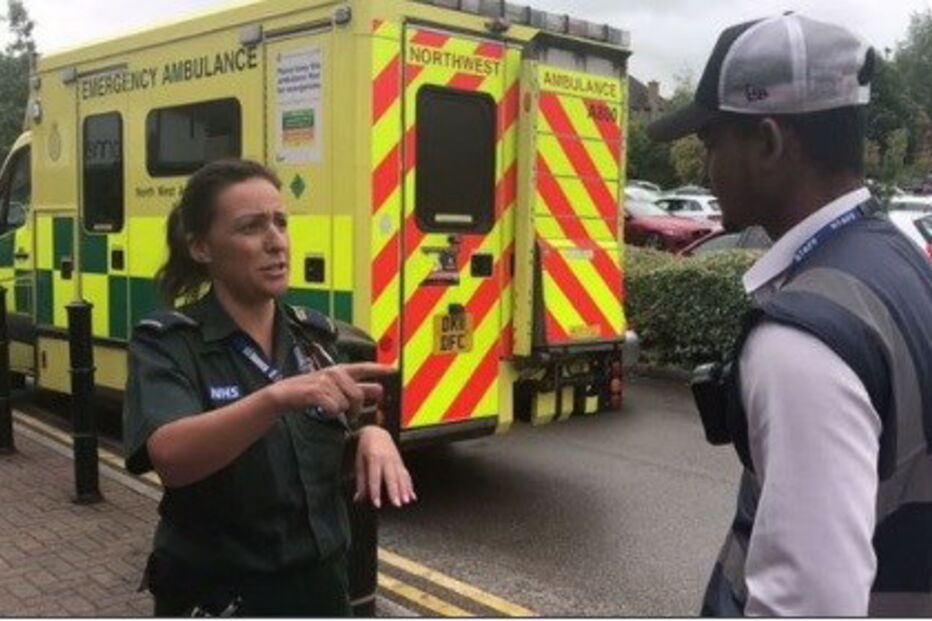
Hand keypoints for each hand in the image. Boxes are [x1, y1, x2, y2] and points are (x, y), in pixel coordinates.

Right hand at [270, 363, 394, 417]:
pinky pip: (334, 409)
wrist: (283, 395)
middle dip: (356, 409)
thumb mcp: (334, 388)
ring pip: (345, 404)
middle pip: (358, 395)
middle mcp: (335, 372)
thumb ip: (356, 389)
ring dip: (339, 412)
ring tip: (328, 409)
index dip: (380, 369)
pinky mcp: (317, 391)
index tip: (394, 370)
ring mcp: (325, 380)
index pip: (364, 367)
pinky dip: (329, 414)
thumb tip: (379, 390)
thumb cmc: (310, 393)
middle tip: (351, 415)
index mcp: (340, 370)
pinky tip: (321, 411)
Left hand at [354, 426, 415, 508]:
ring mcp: (395, 461)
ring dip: (405, 490)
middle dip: (395, 492)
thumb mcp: (359, 463)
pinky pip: (406, 475)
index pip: (374, 478)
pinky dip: (410, 486)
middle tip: (397, 504)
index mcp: (374, 458)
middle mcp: (387, 459)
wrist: (376, 433)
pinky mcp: (401, 463)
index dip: (375, 492)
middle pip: (391, 477)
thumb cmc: (365, 448)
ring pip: (401, 476)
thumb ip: (360, 482)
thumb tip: (359, 499)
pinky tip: (412, 496)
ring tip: (407, 501)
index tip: (377, 504)